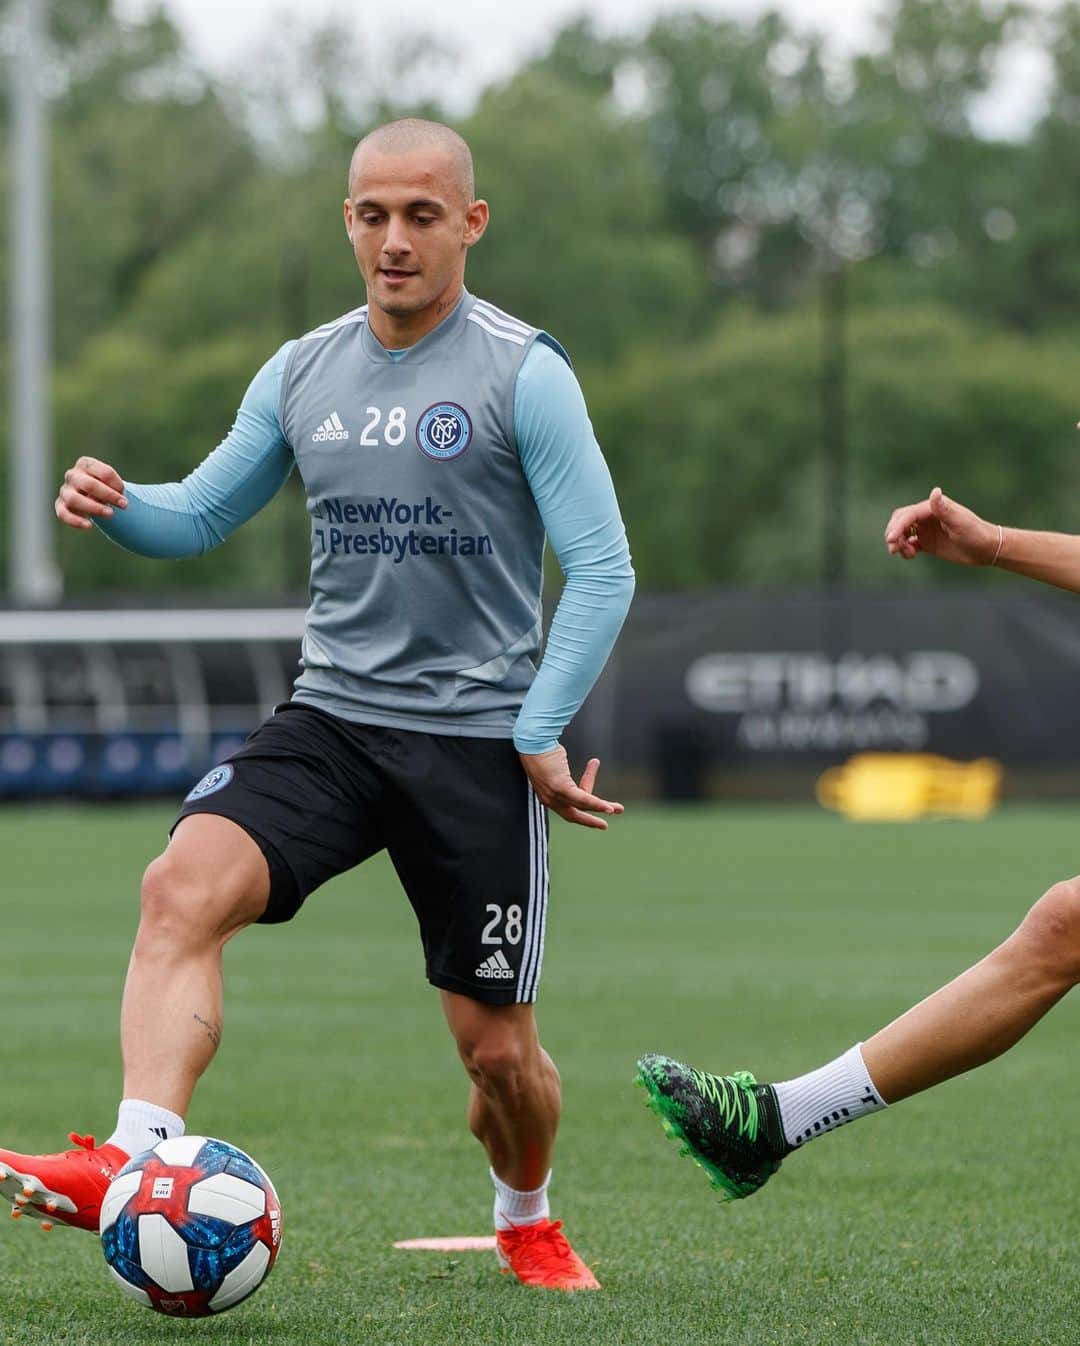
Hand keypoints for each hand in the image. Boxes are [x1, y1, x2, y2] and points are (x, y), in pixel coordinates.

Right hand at [55, 456, 126, 529]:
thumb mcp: (113, 482)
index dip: (117, 483)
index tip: (124, 491)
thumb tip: (120, 495)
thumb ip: (116, 486)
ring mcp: (65, 491)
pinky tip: (89, 526)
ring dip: (94, 508)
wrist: (95, 497)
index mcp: (86, 464)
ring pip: (74, 499)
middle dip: (109, 496)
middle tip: (124, 505)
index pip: (104, 472)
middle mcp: (73, 475)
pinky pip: (63, 514)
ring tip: (111, 514)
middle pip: (89, 485)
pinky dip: (75, 521)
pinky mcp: (60, 506)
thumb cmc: (106, 487)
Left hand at [518, 747, 623, 830]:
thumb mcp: (555, 766)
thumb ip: (563, 773)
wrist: (532, 741)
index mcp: (548, 797)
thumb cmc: (542, 750)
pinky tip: (608, 808)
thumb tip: (571, 766)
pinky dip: (596, 804)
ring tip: (616, 810)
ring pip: (582, 806)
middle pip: (574, 814)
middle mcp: (549, 800)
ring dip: (601, 808)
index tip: (596, 781)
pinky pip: (582, 798)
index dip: (585, 799)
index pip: (569, 804)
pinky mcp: (560, 788)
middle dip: (592, 820)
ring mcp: (554, 795)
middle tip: (606, 824)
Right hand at [884, 486, 998, 565]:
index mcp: (932, 509)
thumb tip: (934, 491)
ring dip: (897, 542)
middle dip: (893, 533)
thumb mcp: (960, 522)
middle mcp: (927, 516)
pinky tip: (910, 555)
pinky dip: (904, 549)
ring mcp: (926, 529)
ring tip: (904, 553)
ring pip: (902, 532)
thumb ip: (944, 509)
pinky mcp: (927, 542)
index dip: (897, 526)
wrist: (986, 548)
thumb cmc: (976, 533)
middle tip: (894, 548)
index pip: (908, 515)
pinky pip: (908, 543)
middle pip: (900, 520)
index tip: (891, 540)